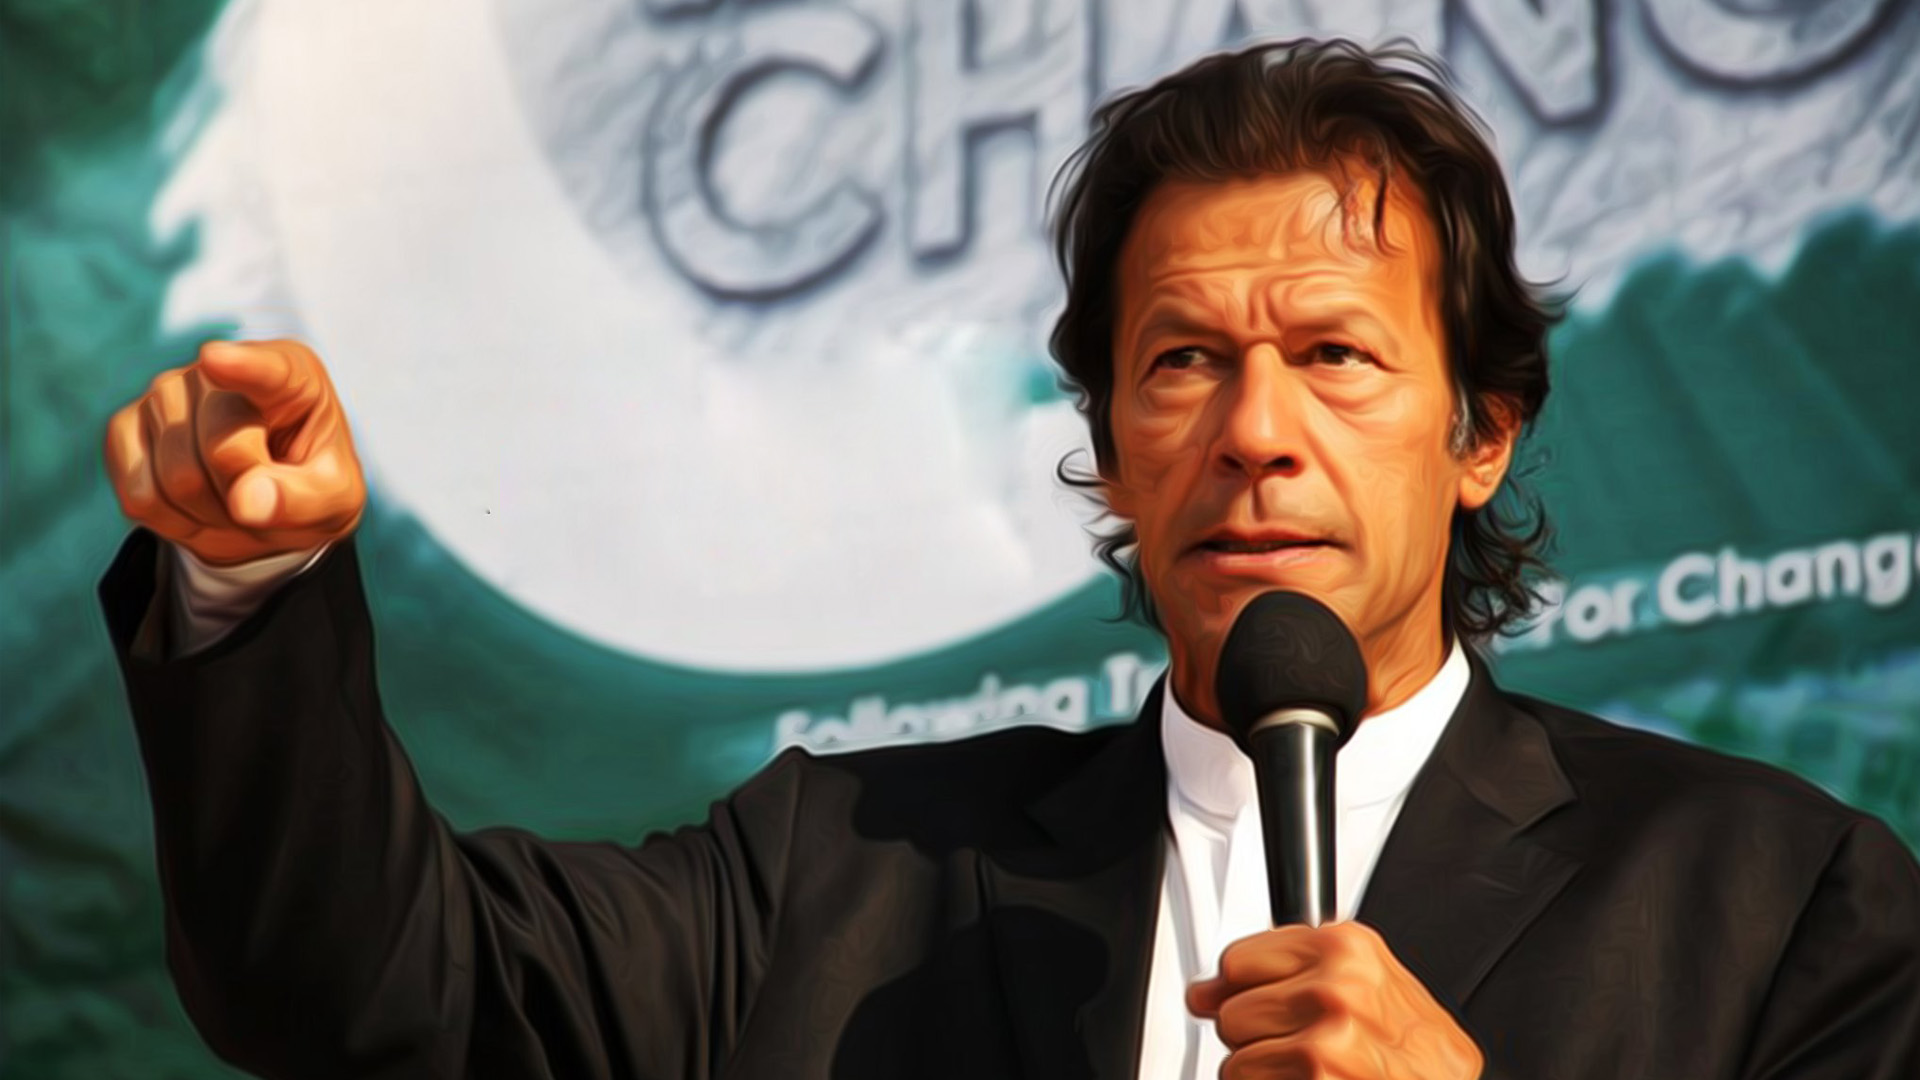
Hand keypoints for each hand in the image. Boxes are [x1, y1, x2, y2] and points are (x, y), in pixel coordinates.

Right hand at [104, 339, 365, 565]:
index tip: (216, 360)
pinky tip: (196, 503)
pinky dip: (172, 522)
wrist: (265, 504)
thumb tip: (247, 502)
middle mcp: (218, 369)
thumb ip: (302, 499)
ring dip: (211, 513)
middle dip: (245, 495)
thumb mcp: (333, 499)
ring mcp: (164, 392)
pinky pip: (140, 495)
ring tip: (234, 498)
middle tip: (265, 496)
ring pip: (176, 479)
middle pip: (220, 451)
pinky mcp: (124, 427)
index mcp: (291, 374)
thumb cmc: (311, 487)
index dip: (241, 367)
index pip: (266, 370)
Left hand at [1187, 921, 1482, 1079]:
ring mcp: (1328, 1038)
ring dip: (1267, 1077)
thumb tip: (1201, 992)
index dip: (1247, 994)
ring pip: (1235, 1062)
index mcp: (1349, 948)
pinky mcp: (1318, 1077)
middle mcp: (1338, 987)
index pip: (1237, 962)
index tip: (1271, 1009)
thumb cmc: (1418, 1057)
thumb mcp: (1368, 990)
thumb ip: (1287, 976)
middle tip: (1307, 1053)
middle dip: (1259, 1040)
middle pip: (1230, 1014)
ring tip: (1317, 1076)